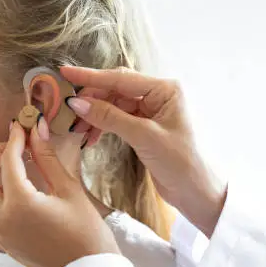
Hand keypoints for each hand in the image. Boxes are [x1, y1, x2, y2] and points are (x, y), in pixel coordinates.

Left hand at [0, 120, 120, 266]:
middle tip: (14, 146)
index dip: (15, 138)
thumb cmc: (87, 234)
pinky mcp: (1, 241)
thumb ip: (48, 159)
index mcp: (20, 204)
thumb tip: (37, 130)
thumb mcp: (70, 191)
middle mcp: (1, 219)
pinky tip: (9, 189)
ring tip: (10, 168)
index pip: (8, 160)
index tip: (22, 126)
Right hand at [60, 65, 226, 236]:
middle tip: (67, 112)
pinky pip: (119, 119)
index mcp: (166, 89)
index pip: (120, 78)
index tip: (65, 73)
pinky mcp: (147, 128)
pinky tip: (91, 137)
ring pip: (115, 106)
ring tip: (78, 130)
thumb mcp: (144, 137)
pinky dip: (103, 126)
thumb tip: (77, 103)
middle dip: (91, 100)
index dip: (90, 77)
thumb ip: (110, 117)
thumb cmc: (182, 162)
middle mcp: (160, 95)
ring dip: (95, 116)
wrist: (200, 194)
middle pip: (115, 90)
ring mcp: (153, 112)